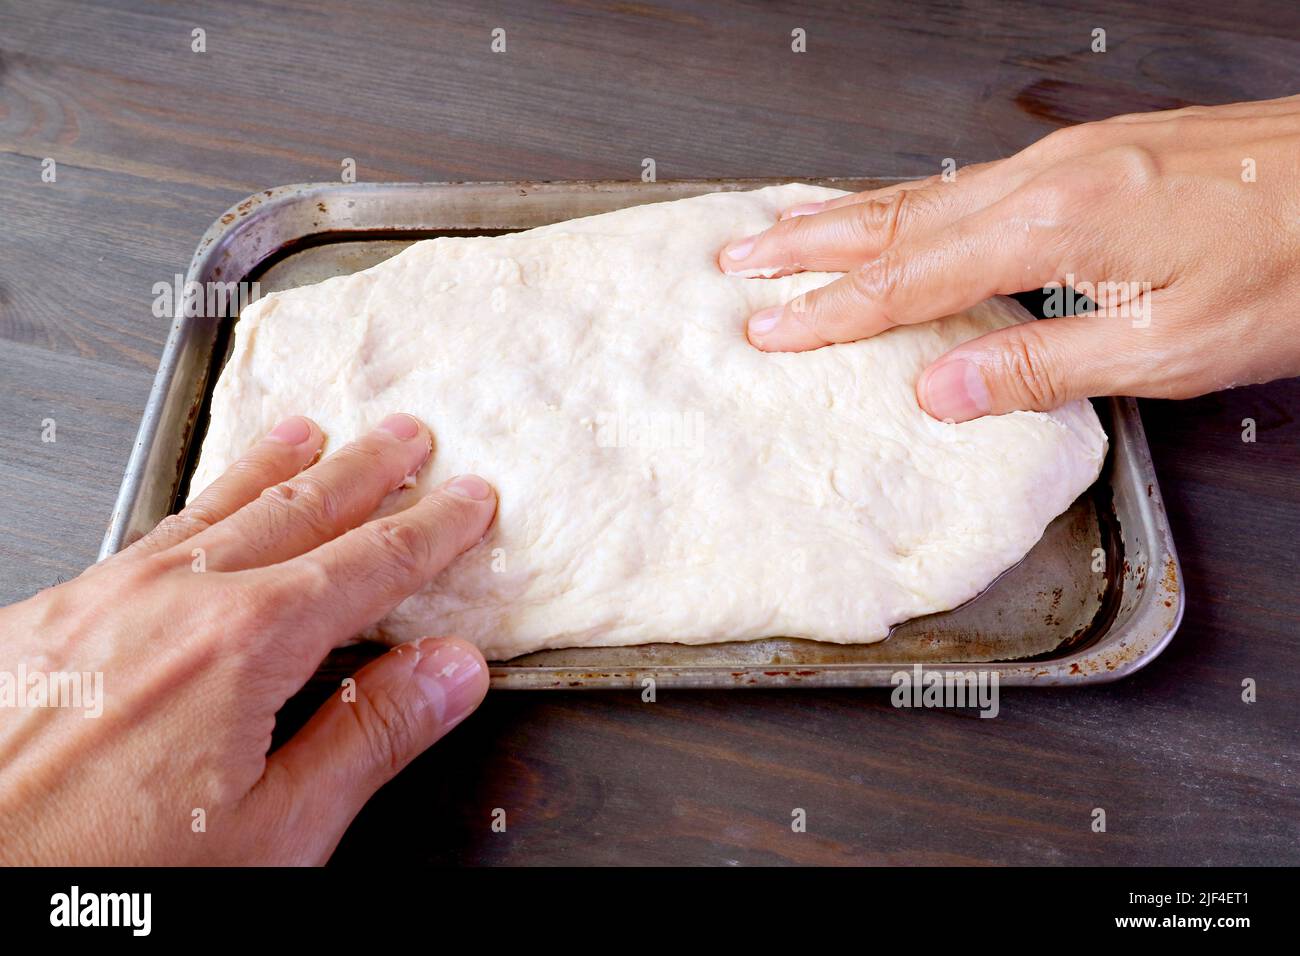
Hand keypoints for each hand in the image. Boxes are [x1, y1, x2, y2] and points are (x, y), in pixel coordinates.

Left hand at [0, 413, 496, 863]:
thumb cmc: (105, 873)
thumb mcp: (276, 834)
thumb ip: (370, 737)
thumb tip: (450, 670)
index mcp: (242, 644)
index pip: (368, 564)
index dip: (430, 529)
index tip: (466, 500)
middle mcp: (170, 599)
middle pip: (295, 510)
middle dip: (363, 470)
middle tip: (405, 438)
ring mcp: (97, 598)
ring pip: (211, 509)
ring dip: (273, 468)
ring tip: (308, 435)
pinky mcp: (43, 619)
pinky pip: (143, 539)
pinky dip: (194, 510)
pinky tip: (198, 518)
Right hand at [719, 95, 1299, 420]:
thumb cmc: (1292, 262)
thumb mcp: (1166, 347)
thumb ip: (1041, 365)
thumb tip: (939, 390)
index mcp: (1054, 228)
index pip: (908, 278)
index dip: (829, 310)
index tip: (767, 326)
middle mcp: (1045, 178)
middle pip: (895, 215)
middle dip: (806, 241)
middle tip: (738, 255)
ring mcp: (1066, 158)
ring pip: (925, 189)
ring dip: (845, 215)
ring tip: (784, 226)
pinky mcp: (1090, 154)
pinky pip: (966, 179)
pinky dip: (907, 200)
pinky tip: (895, 212)